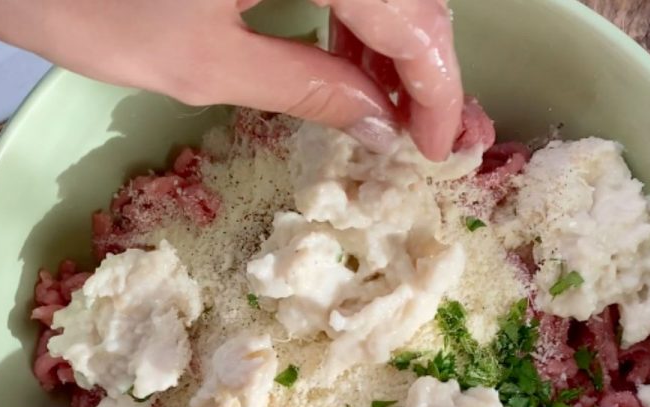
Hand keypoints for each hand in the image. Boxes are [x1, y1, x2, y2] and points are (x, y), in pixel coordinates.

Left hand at [0, 0, 461, 159]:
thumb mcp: (205, 64)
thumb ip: (308, 87)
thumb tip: (380, 123)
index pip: (413, 19)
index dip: (437, 89)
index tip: (444, 146)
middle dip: (426, 68)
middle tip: (432, 134)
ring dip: (391, 46)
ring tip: (388, 111)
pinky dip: (352, 17)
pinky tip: (348, 62)